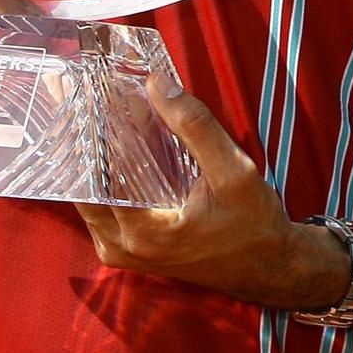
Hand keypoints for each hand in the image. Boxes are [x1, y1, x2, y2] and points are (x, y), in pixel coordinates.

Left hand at [75, 77, 351, 307]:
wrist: (267, 267)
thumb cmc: (253, 223)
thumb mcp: (234, 171)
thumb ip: (195, 127)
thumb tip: (157, 85)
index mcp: (141, 231)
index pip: (95, 173)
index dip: (94, 131)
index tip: (98, 96)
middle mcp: (121, 246)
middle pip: (86, 184)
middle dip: (93, 142)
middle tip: (101, 100)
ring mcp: (120, 252)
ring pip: (92, 196)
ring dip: (101, 159)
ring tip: (113, 117)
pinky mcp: (128, 251)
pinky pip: (105, 208)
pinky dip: (111, 178)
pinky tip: (127, 148)